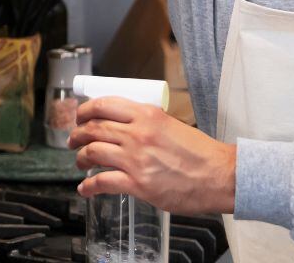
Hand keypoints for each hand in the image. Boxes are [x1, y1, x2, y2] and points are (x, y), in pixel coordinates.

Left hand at [68, 97, 236, 214]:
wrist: (220, 176)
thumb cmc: (201, 153)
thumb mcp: (171, 124)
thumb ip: (148, 123)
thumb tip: (127, 126)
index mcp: (147, 115)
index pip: (104, 104)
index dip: (85, 110)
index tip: (79, 116)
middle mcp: (138, 134)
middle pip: (94, 128)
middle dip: (77, 134)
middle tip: (73, 140)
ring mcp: (136, 159)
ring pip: (93, 152)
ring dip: (81, 157)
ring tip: (80, 161)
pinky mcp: (138, 184)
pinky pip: (103, 182)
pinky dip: (89, 186)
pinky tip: (85, 188)